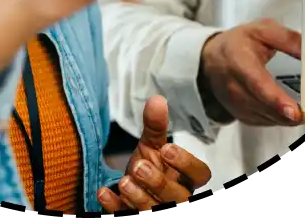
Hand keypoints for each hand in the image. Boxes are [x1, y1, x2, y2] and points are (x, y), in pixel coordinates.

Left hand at [98, 95, 210, 213]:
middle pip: (178, 197)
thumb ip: (155, 127)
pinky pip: (127, 216)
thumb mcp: (151, 146)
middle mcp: (176, 199)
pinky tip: (104, 193)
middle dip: (158, 182)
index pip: (200, 174)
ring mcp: (158, 212)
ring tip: (124, 181)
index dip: (186, 163)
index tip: (166, 149)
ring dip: (138, 197)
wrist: (129, 188)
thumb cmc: (148, 167)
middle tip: (139, 166)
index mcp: (185, 179)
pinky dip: (116, 207)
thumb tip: (157, 99)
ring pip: (155, 212)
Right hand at [199, 19, 302, 125]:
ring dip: (289, 117)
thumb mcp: (261, 30)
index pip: (258, 84)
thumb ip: (287, 39)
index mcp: (239, 61)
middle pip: (266, 107)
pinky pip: (268, 122)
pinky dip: (281, 118)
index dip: (276, 100)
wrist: (212, 59)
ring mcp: (237, 105)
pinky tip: (290, 109)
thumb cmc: (237, 44)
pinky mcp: (242, 116)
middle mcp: (235, 87)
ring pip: (269, 118)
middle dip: (291, 113)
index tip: (294, 111)